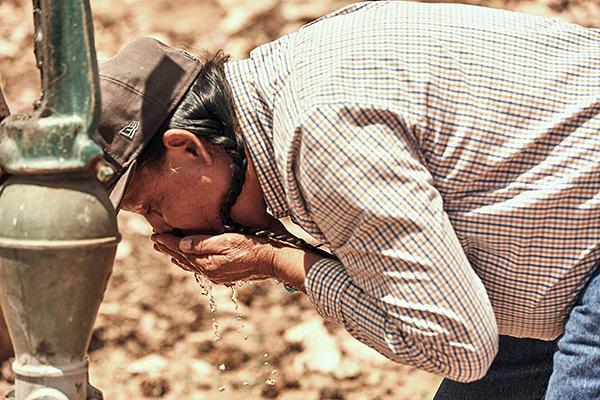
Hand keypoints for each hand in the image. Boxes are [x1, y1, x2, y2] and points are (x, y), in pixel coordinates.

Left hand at [152, 232, 275, 284]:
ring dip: (178, 257)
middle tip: (155, 242)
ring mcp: (217, 275)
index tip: (154, 235)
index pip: (181, 250)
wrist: (272, 260)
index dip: (168, 242)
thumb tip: (181, 244)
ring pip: (191, 265)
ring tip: (167, 251)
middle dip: (169, 249)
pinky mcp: (225, 274)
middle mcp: (209, 272)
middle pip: (184, 259)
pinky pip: (201, 268)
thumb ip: (203, 243)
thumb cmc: (252, 247)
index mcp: (207, 264)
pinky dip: (191, 262)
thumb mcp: (226, 241)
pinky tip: (190, 260)